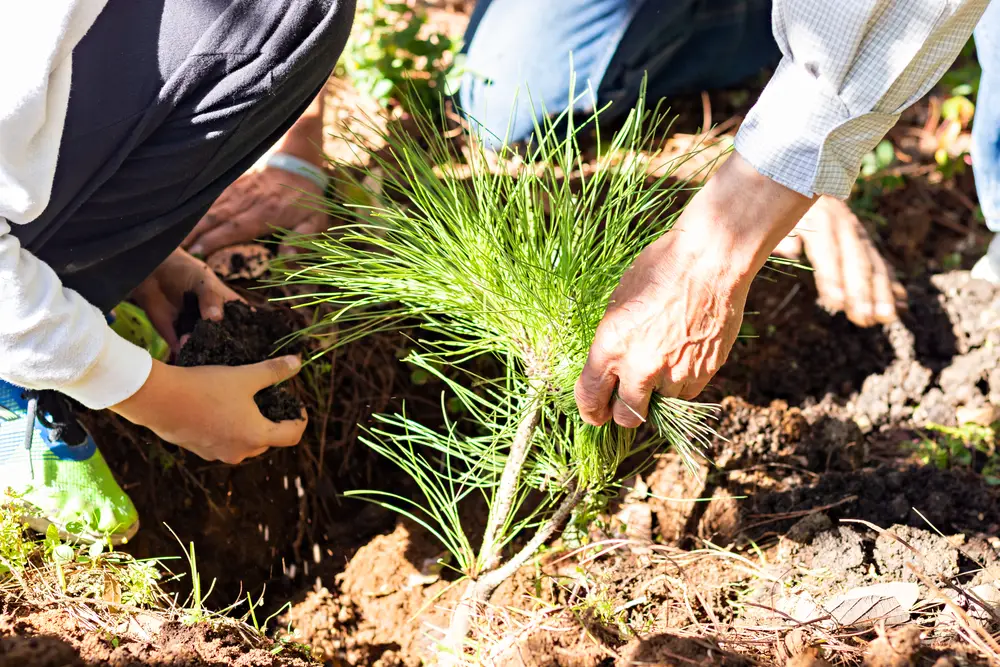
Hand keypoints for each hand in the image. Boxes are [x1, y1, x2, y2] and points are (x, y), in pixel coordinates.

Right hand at [111, 356, 306, 463]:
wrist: (158, 399)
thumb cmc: (205, 387)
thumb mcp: (244, 376)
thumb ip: (273, 371)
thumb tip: (297, 363)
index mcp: (256, 436)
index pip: (293, 435)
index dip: (300, 419)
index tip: (297, 404)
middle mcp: (240, 452)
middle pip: (269, 439)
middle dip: (273, 420)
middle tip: (270, 397)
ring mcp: (218, 454)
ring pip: (246, 442)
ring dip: (250, 425)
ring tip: (246, 402)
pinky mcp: (200, 451)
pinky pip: (224, 442)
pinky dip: (229, 429)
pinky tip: (221, 408)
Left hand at [130, 248, 244, 353]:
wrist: (152, 274)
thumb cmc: (185, 271)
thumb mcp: (202, 280)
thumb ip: (210, 298)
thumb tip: (215, 319)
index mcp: (229, 309)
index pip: (246, 325)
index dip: (253, 335)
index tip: (257, 346)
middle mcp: (216, 324)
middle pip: (228, 341)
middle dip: (229, 349)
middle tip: (231, 355)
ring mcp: (198, 333)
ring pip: (207, 349)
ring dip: (208, 354)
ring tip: (209, 353)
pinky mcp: (179, 339)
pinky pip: (185, 351)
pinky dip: (187, 355)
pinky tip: (190, 352)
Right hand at [183, 166, 328, 256]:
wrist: (298, 164)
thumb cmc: (306, 199)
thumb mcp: (314, 222)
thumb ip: (302, 240)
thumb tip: (287, 259)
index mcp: (265, 212)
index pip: (235, 227)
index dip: (214, 239)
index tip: (196, 251)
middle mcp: (247, 200)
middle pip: (215, 218)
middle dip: (192, 233)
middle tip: (171, 248)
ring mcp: (236, 190)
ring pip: (208, 206)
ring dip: (188, 221)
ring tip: (167, 235)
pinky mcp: (230, 183)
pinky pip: (209, 196)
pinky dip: (193, 206)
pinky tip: (176, 215)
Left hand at [575, 152, 812, 427]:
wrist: (710, 260)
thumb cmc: (660, 270)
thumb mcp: (619, 303)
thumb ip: (611, 344)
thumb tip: (607, 372)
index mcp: (611, 346)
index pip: (590, 398)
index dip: (590, 410)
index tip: (594, 413)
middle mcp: (640, 366)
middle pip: (626, 418)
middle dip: (622, 414)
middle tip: (624, 404)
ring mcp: (675, 373)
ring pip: (660, 408)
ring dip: (656, 395)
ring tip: (661, 363)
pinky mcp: (703, 373)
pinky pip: (686, 393)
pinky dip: (681, 384)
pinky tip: (681, 356)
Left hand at [774, 196, 905, 326]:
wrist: (807, 175)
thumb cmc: (783, 203)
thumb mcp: (778, 213)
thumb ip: (780, 234)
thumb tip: (791, 250)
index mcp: (820, 219)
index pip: (828, 252)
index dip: (832, 278)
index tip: (836, 304)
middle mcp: (844, 226)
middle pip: (856, 261)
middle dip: (862, 292)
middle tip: (865, 318)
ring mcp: (858, 233)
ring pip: (873, 264)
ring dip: (881, 293)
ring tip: (886, 319)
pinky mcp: (864, 241)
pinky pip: (880, 264)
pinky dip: (891, 285)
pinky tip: (900, 306)